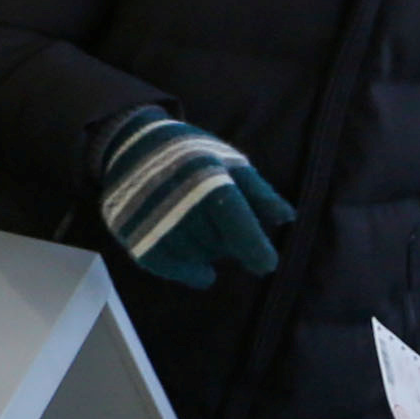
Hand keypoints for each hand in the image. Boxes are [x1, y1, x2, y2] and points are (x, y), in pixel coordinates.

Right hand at [94, 109, 292, 288]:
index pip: (232, 215)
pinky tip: (202, 273)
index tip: (267, 265)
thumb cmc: (191, 155)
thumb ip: (258, 191)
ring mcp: (151, 217)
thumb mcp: (229, 162)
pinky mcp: (133, 233)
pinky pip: (167, 266)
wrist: (132, 145)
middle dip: (229, 241)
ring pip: (194, 255)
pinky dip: (188, 273)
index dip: (251, 243)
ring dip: (207, 252)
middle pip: (217, 241)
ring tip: (203, 231)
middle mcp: (176, 196)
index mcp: (205, 174)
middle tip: (221, 222)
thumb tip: (287, 218)